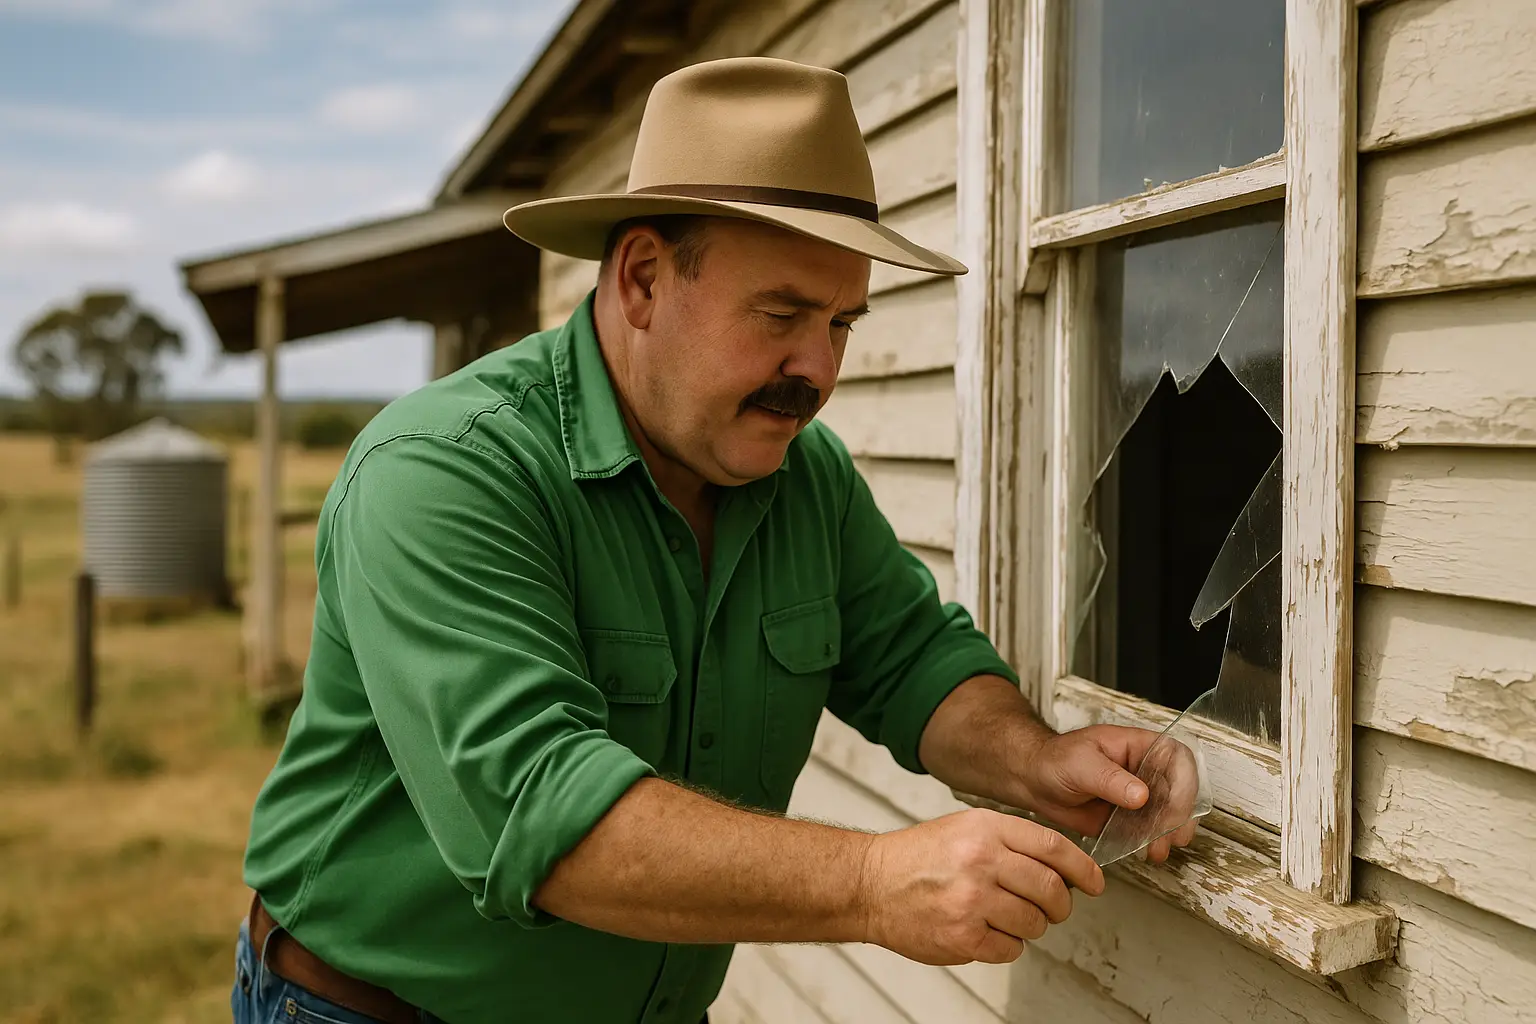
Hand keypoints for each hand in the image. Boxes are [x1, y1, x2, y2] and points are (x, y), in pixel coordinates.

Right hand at [857, 808, 1104, 965]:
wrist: (870, 883)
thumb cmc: (916, 857)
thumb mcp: (965, 828)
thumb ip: (1010, 841)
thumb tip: (1060, 865)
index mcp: (985, 829)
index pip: (1053, 847)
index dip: (1083, 868)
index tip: (1094, 882)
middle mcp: (980, 861)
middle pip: (1051, 888)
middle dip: (1060, 904)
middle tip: (1054, 908)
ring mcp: (972, 900)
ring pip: (1034, 923)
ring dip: (1030, 926)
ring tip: (1006, 917)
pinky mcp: (962, 936)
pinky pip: (1010, 949)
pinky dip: (1006, 945)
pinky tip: (986, 931)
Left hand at [1014, 724, 1197, 863]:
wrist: (1034, 780)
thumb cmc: (1055, 759)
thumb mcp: (1080, 763)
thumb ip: (1110, 778)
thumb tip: (1141, 795)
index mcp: (1139, 745)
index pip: (1177, 758)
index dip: (1184, 781)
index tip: (1175, 806)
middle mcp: (1145, 769)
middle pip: (1178, 789)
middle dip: (1178, 816)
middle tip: (1169, 837)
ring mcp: (1139, 794)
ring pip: (1167, 813)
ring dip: (1168, 834)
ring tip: (1157, 851)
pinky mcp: (1129, 817)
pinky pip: (1149, 829)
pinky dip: (1152, 841)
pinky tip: (1146, 852)